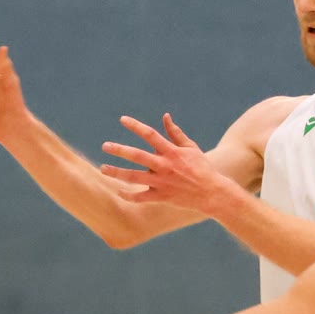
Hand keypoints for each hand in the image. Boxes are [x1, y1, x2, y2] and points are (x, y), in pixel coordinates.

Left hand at [99, 114, 234, 213]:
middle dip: (119, 150)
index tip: (122, 120)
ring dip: (117, 172)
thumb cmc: (201, 167)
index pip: (150, 135)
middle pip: (137, 156)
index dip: (135, 126)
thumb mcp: (190, 147)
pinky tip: (118, 191)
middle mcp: (164, 166)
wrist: (211, 193)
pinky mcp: (161, 197)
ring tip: (102, 168)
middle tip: (105, 146)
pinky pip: (140, 197)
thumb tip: (165, 116)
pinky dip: (128, 195)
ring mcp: (161, 182)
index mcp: (171, 152)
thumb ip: (175, 132)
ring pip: (134, 177)